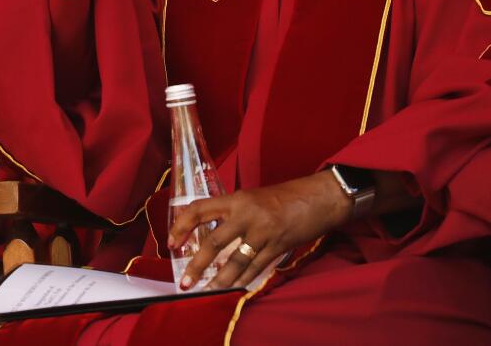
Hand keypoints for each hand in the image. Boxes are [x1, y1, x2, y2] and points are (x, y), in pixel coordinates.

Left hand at [168, 172, 351, 290]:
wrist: (319, 197)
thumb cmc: (283, 197)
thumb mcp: (251, 198)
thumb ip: (231, 212)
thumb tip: (208, 233)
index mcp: (236, 199)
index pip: (199, 209)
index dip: (182, 226)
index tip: (171, 243)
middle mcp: (247, 214)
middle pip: (215, 242)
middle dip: (198, 264)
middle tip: (186, 282)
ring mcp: (264, 232)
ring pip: (236, 261)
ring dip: (220, 280)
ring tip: (207, 292)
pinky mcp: (279, 246)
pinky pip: (257, 267)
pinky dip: (244, 280)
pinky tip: (234, 289)